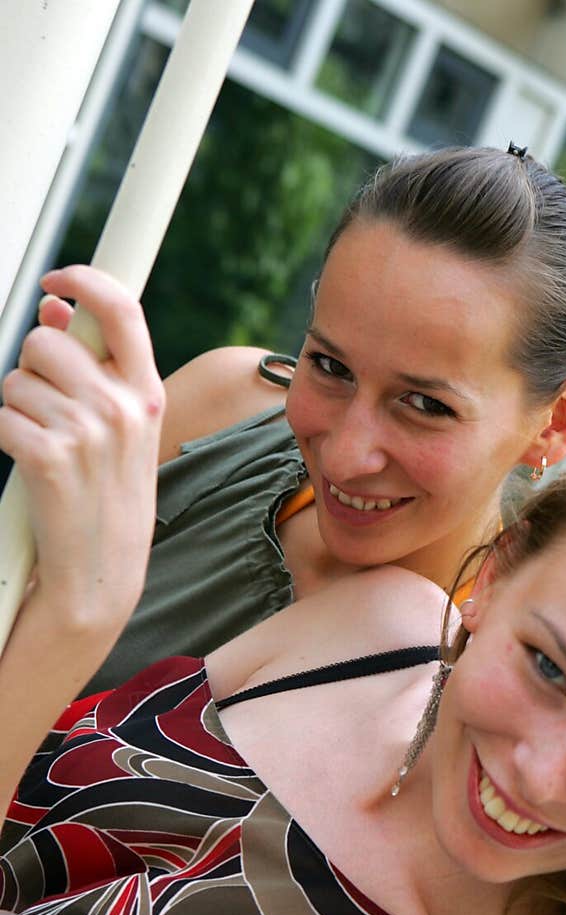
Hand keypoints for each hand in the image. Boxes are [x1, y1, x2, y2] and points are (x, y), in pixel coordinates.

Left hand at [0, 266, 164, 639]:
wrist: (100, 577)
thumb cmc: (107, 504)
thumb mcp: (117, 433)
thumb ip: (92, 369)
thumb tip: (53, 313)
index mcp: (146, 395)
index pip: (121, 310)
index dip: (83, 279)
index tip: (55, 281)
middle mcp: (122, 408)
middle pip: (45, 343)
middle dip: (29, 368)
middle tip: (45, 411)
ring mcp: (86, 432)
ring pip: (14, 380)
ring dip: (13, 408)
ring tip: (41, 448)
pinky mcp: (47, 456)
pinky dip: (3, 437)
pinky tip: (28, 468)